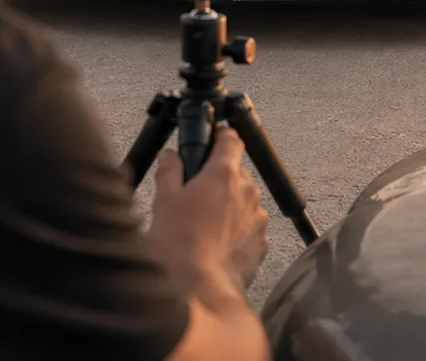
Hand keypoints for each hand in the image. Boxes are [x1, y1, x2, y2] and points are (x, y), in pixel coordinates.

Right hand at [150, 126, 269, 294]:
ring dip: (229, 206)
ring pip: (245, 201)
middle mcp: (247, 191)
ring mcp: (258, 217)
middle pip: (237, 173)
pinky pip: (250, 227)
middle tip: (196, 196)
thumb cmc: (178, 245)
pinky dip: (237, 230)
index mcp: (223, 174)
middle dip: (219, 179)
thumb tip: (170, 156)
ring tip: (203, 227)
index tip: (214, 139)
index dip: (221, 137)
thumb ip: (170, 172)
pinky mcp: (262, 242)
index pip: (231, 140)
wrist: (199, 289)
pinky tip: (215, 244)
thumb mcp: (164, 201)